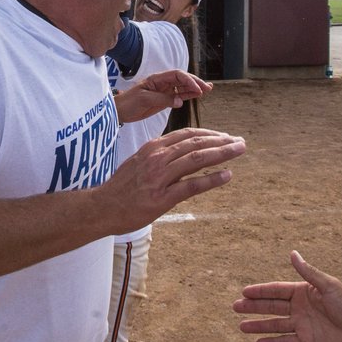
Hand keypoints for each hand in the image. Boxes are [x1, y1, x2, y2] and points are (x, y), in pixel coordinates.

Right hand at [96, 127, 244, 235]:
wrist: (101, 207)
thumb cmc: (121, 188)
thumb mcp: (139, 162)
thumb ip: (160, 156)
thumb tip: (182, 154)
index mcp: (153, 148)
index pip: (187, 135)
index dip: (209, 134)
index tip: (225, 136)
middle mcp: (158, 158)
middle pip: (196, 143)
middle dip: (221, 140)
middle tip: (240, 142)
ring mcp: (160, 177)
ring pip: (197, 159)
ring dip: (222, 153)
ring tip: (239, 151)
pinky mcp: (162, 198)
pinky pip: (191, 186)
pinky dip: (212, 179)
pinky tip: (227, 175)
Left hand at [114, 69, 211, 123]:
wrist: (120, 111)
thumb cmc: (129, 103)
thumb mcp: (144, 100)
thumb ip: (162, 99)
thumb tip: (179, 101)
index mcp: (157, 79)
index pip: (177, 75)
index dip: (188, 80)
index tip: (197, 90)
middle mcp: (163, 83)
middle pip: (183, 80)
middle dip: (195, 83)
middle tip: (207, 88)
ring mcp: (165, 91)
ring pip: (183, 88)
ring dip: (195, 88)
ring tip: (208, 89)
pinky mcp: (165, 100)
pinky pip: (179, 96)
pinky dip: (189, 96)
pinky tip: (197, 95)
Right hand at [233, 250, 341, 341]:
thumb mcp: (328, 286)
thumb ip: (309, 272)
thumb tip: (292, 253)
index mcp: (305, 292)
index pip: (277, 291)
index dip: (260, 291)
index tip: (244, 291)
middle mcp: (301, 308)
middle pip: (272, 307)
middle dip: (253, 307)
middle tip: (235, 307)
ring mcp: (302, 325)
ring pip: (275, 325)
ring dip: (258, 325)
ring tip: (241, 327)